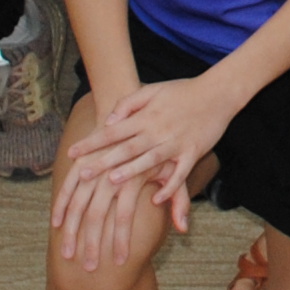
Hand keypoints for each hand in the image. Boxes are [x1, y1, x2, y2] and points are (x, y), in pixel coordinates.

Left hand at [57, 77, 236, 261]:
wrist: (217, 93)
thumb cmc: (182, 92)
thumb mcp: (152, 91)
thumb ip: (129, 104)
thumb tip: (108, 120)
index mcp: (145, 117)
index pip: (112, 131)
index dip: (92, 142)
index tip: (72, 152)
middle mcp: (157, 130)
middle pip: (126, 148)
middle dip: (103, 161)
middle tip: (82, 173)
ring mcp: (175, 142)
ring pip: (150, 160)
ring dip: (131, 170)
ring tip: (112, 181)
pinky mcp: (193, 152)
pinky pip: (180, 173)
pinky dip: (169, 186)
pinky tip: (156, 199)